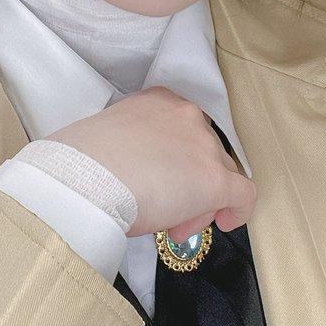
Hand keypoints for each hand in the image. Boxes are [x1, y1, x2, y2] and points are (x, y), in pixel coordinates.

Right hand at [45, 86, 255, 241]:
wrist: (83, 179)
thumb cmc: (82, 163)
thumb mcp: (111, 138)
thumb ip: (136, 148)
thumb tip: (143, 177)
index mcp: (159, 101)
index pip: (182, 130)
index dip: (177, 160)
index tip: (162, 179)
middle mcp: (187, 115)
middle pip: (203, 153)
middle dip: (189, 183)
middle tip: (167, 209)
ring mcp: (204, 147)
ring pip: (219, 175)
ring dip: (200, 200)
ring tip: (175, 224)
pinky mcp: (215, 180)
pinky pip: (243, 194)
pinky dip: (238, 209)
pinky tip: (225, 222)